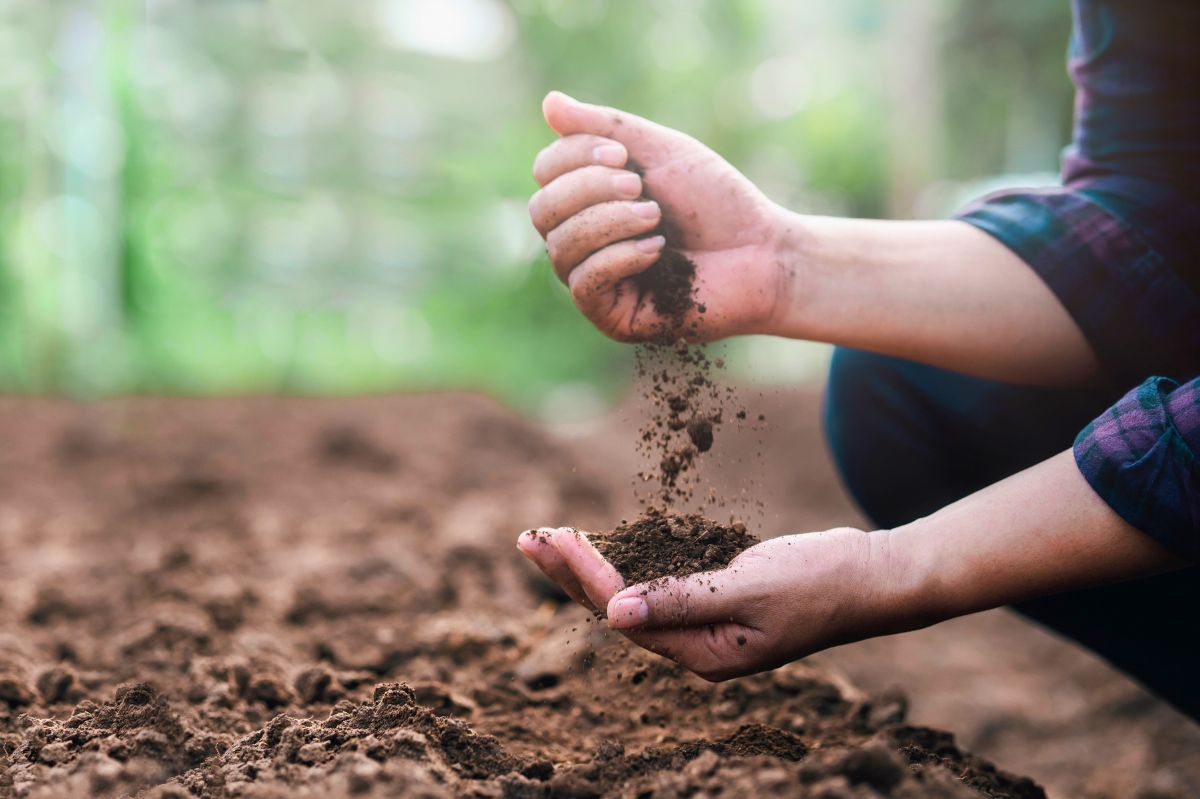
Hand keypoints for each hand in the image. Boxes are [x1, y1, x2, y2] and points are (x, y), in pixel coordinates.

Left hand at [517, 525, 902, 680]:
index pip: (625, 615)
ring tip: (549, 540)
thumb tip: (615, 614)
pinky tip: (604, 549)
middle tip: (528, 537)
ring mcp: (706, 626)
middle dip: (571, 574)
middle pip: (617, 611)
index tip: (551, 539)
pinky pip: (658, 586)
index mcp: (704, 654)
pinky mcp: (715, 601)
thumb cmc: (820, 582)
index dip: (584, 577)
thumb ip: (683, 600)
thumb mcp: (750, 590)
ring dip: (591, 568)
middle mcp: (697, 647)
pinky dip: (628, 564)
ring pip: (632, 598)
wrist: (872, 577)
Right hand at [528, 91, 792, 342]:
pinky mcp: (612, 317)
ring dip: (609, 222)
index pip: (545, 174)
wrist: (764, 252)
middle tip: (639, 186)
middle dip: (588, 190)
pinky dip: (618, 257)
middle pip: (542, 211)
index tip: (623, 155)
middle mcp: (583, 241)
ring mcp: (595, 282)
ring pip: (560, 247)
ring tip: (655, 217)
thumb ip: (606, 127)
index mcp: (589, 200)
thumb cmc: (717, 202)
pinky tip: (657, 249)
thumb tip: (548, 103)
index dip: (573, 157)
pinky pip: (585, 284)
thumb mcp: (661, 151)